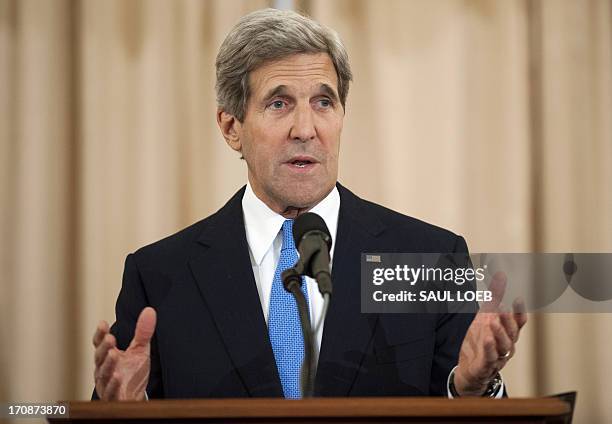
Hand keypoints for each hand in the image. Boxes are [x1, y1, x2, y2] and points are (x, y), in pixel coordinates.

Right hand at [93, 307, 155, 399]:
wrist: (135, 397)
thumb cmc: (133, 373)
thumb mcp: (140, 350)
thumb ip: (142, 332)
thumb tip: (149, 310)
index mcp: (108, 356)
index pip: (100, 343)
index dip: (100, 334)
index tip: (103, 324)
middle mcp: (103, 369)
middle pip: (99, 357)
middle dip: (104, 347)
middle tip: (110, 338)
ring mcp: (106, 383)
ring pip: (103, 373)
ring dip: (108, 364)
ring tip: (113, 354)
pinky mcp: (113, 397)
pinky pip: (110, 391)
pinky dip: (113, 384)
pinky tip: (117, 377)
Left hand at [454, 272, 526, 395]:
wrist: (470, 366)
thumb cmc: (482, 339)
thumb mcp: (486, 314)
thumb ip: (494, 295)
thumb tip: (501, 273)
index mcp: (508, 331)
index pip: (518, 321)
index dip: (519, 310)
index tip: (518, 298)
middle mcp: (507, 344)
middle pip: (512, 332)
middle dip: (508, 319)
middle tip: (502, 307)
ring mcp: (498, 356)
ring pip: (504, 345)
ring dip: (499, 333)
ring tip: (492, 321)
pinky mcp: (487, 365)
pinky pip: (490, 357)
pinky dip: (489, 348)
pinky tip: (486, 338)